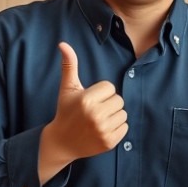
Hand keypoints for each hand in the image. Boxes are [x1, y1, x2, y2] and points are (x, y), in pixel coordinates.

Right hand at [42, 43, 127, 165]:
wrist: (62, 142)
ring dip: (113, 116)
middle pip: (119, 100)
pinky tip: (102, 130)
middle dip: (108, 103)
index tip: (89, 100)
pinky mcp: (109, 142)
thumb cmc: (66, 111)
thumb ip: (69, 65)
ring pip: (123, 113)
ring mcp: (103, 130)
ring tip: (98, 120)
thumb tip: (63, 44)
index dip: (101, 92)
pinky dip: (116, 128)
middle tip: (94, 111)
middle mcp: (95, 115)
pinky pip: (125, 127)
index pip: (110, 87)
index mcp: (86, 100)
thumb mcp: (67, 88)